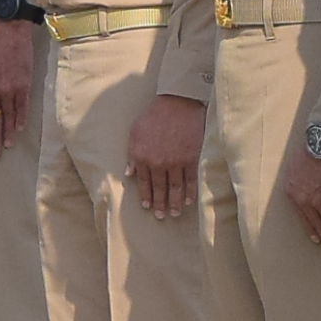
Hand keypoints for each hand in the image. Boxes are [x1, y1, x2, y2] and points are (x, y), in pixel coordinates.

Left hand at [126, 92, 207, 220]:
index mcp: (143, 157)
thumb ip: (132, 154)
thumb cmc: (154, 115)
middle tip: (162, 216)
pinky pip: (190, 180)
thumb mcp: (135, 132)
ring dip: (175, 203)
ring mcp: (176, 162)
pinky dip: (190, 192)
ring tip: (175, 213)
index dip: (146, 196)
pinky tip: (189, 201)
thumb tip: (129, 172)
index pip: (144, 183)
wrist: (177, 104)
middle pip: (159, 189)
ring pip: (175, 188)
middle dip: (160, 204)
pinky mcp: (191, 158)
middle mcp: (158, 164)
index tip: (147, 207)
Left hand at [281, 140, 320, 251]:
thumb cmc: (312, 149)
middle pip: (315, 223)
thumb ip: (302, 182)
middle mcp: (304, 201)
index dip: (311, 228)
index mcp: (293, 192)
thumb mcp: (297, 168)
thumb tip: (312, 189)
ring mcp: (320, 202)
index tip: (315, 237)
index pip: (303, 216)